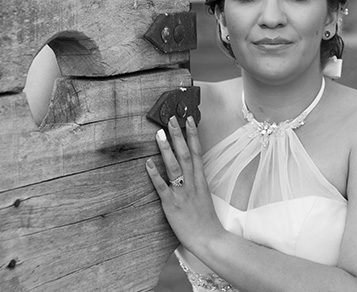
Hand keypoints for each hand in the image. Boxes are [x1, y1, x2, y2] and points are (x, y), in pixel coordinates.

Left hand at [146, 116, 224, 252]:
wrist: (208, 238)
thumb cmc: (206, 219)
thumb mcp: (204, 195)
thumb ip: (196, 181)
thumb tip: (190, 169)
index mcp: (201, 180)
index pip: (197, 152)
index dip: (193, 135)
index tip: (189, 120)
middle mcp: (192, 183)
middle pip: (185, 154)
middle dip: (178, 135)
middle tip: (171, 119)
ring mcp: (182, 193)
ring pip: (174, 166)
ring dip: (166, 149)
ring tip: (158, 134)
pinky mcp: (171, 204)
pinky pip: (162, 187)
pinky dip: (155, 174)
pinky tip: (148, 163)